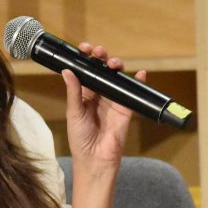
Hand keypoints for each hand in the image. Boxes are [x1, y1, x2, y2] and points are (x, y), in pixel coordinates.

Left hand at [61, 42, 145, 168]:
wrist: (95, 160)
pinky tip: (140, 73)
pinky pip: (133, 93)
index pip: (86, 71)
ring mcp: (113, 101)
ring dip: (116, 66)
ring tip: (114, 63)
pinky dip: (138, 81)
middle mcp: (99, 95)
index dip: (86, 58)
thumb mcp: (74, 113)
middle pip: (102, 71)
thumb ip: (74, 92)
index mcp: (83, 94)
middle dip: (102, 58)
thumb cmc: (80, 139)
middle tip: (100, 53)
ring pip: (116, 78)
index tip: (85, 48)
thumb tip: (67, 71)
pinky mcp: (126, 109)